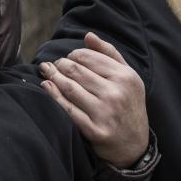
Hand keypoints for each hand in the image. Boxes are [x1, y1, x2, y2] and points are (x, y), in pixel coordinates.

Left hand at [39, 32, 148, 166]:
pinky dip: (53, 96)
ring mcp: (105, 113)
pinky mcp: (94, 130)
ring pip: (69, 88)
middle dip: (59, 64)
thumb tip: (88, 35)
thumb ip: (109, 54)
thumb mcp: (128, 77)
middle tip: (52, 65)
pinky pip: (67, 109)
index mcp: (125, 77)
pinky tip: (46, 87)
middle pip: (76, 71)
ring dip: (53, 77)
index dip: (73, 55)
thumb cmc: (128, 105)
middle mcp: (116, 93)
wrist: (135, 145)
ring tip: (46, 72)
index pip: (88, 57)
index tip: (68, 58)